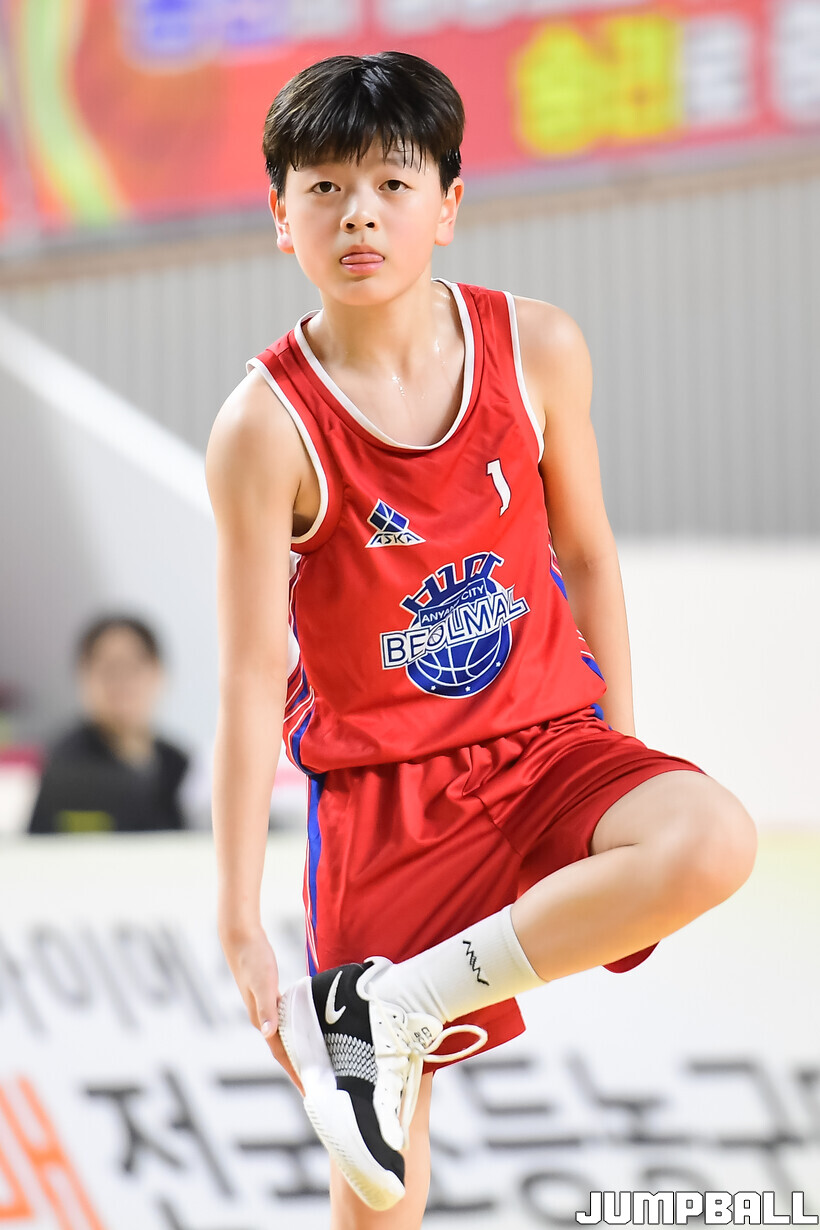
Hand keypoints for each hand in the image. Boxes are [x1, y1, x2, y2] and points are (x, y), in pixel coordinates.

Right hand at [220, 925, 303, 1093]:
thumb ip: (266, 1006)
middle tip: (318, 1089)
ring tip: (315, 1067)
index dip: (295, 1074)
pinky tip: (307, 1033)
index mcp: (262, 1020)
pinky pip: (288, 1023)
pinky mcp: (272, 998)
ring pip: (287, 1039)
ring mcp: (267, 1010)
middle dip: (299, 1071)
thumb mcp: (262, 982)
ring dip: (299, 1054)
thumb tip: (268, 1032)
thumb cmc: (252, 959)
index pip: (282, 1055)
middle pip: (285, 1052)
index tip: (308, 1093)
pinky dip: (297, 1033)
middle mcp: (264, 1020)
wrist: (240, 939)